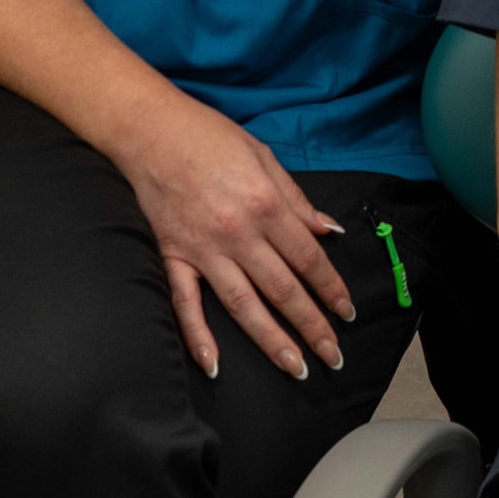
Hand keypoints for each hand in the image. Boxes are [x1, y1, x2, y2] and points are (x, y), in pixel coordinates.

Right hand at [107, 90, 355, 378]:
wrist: (150, 129)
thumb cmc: (210, 136)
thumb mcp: (265, 157)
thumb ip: (297, 200)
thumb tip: (329, 230)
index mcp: (266, 205)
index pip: (308, 259)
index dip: (331, 289)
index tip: (347, 313)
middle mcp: (238, 233)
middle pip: (283, 290)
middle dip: (312, 326)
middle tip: (334, 357)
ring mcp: (203, 249)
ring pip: (244, 306)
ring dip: (271, 340)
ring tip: (295, 368)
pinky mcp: (173, 256)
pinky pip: (186, 304)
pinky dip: (198, 336)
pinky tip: (214, 366)